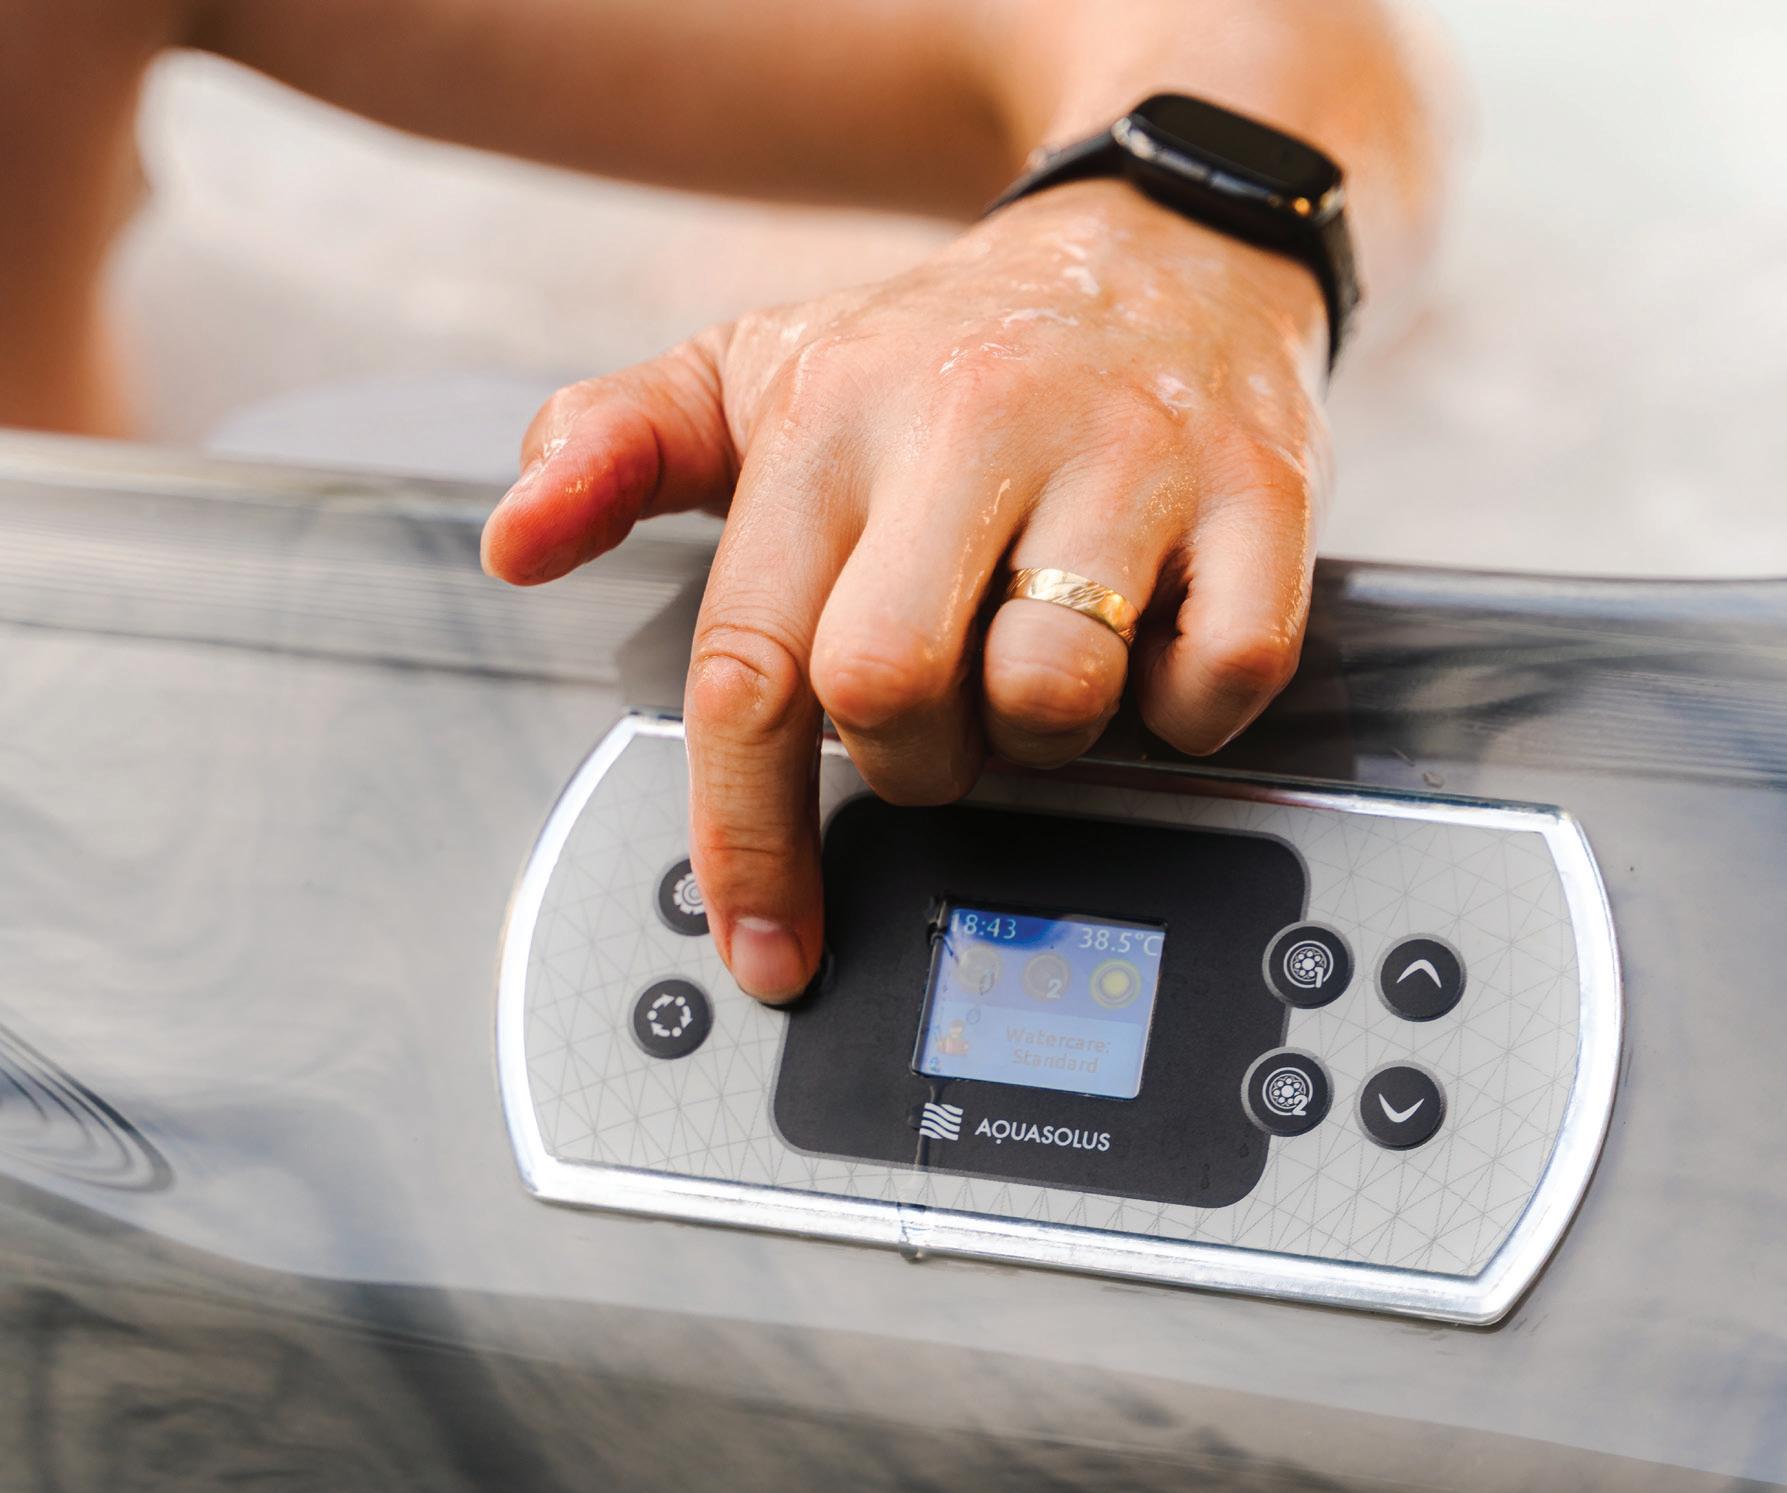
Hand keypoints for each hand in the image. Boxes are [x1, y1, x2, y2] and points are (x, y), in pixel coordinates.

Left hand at [483, 180, 1330, 1001]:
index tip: (766, 949)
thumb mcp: (764, 368)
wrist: (1165, 241)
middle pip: (893, 690)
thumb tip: (515, 543)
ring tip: (1045, 663)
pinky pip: (1222, 679)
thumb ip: (619, 447)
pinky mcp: (1263, 494)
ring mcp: (1128, 459)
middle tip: (940, 723)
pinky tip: (1159, 648)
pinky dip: (1186, 711)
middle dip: (913, 759)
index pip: (756, 667)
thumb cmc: (947, 348)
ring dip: (1045, 732)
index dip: (748, 837)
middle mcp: (976, 428)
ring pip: (1056, 692)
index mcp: (836, 423)